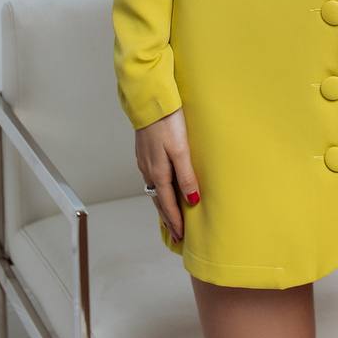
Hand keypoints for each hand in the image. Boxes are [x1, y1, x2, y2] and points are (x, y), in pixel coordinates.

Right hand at [135, 107, 200, 241]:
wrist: (150, 101)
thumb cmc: (167, 122)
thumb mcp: (181, 150)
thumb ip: (187, 176)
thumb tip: (192, 201)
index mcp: (158, 172)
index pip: (168, 204)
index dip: (175, 221)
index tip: (181, 236)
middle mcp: (148, 170)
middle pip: (159, 201)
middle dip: (167, 218)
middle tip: (175, 235)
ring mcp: (145, 161)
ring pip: (154, 190)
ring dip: (162, 205)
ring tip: (169, 217)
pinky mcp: (145, 152)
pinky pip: (152, 178)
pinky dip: (158, 190)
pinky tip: (162, 188)